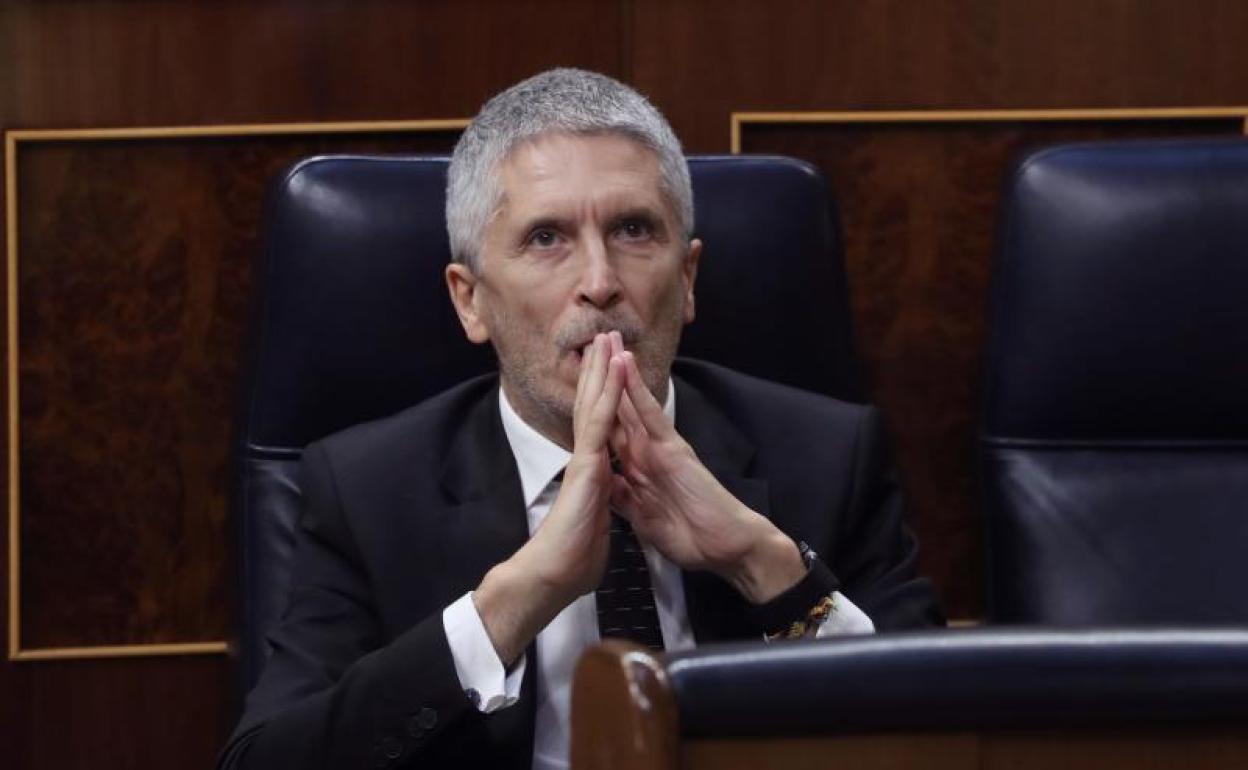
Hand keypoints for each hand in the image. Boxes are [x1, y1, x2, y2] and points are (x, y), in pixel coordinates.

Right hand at [474, 332, 625, 662]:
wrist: (551, 579)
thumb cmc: (570, 565)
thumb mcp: (592, 533)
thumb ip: (595, 515)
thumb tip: (596, 517)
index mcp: (593, 476)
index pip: (601, 429)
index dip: (604, 399)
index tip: (608, 373)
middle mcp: (587, 462)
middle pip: (594, 407)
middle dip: (598, 373)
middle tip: (602, 338)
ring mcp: (585, 461)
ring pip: (595, 405)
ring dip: (602, 370)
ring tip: (606, 338)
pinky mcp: (586, 466)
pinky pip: (600, 423)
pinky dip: (608, 393)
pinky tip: (613, 368)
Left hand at [608, 349, 805, 603]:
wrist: (724, 547)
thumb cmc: (691, 535)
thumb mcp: (644, 518)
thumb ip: (626, 499)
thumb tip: (608, 487)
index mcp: (636, 469)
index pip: (608, 432)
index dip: (591, 409)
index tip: (575, 387)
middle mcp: (645, 452)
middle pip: (617, 409)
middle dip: (601, 380)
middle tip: (589, 344)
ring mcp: (659, 447)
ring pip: (631, 402)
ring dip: (617, 371)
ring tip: (606, 339)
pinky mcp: (673, 449)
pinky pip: (650, 414)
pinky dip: (637, 389)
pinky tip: (626, 365)